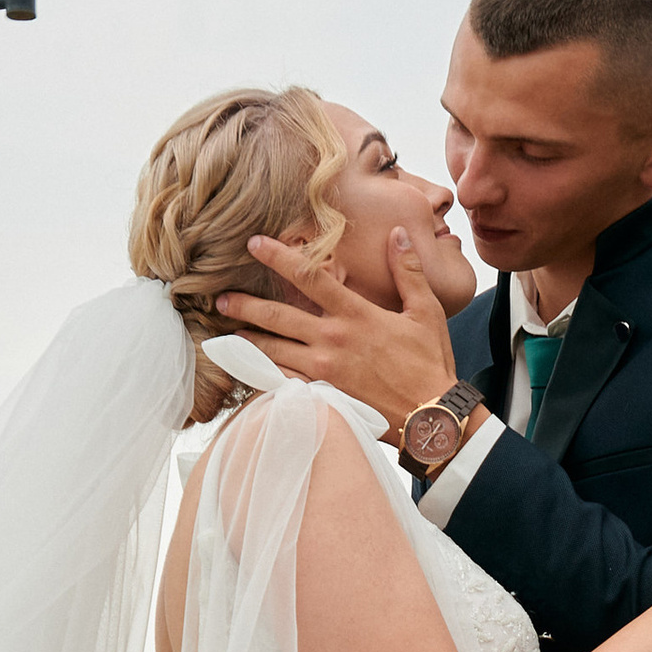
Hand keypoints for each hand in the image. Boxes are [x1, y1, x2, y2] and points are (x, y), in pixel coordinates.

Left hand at [215, 227, 458, 440]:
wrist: (431, 419)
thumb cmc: (430, 364)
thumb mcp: (426, 311)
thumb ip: (407, 270)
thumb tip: (397, 232)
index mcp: (356, 314)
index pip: (309, 277)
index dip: (279, 257)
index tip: (254, 243)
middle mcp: (333, 340)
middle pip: (278, 317)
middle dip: (245, 305)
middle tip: (219, 296)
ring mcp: (325, 371)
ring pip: (274, 352)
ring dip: (247, 341)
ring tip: (225, 334)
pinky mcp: (324, 396)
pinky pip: (284, 383)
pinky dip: (262, 375)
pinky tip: (247, 370)